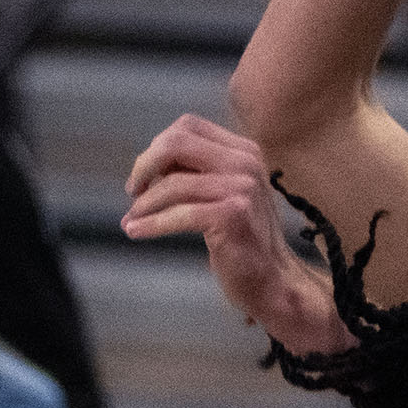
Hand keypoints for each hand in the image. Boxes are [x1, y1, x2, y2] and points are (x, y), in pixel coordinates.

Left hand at [122, 114, 345, 348]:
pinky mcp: (233, 216)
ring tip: (133, 218)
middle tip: (134, 191)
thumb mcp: (225, 193)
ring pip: (173, 184)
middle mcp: (246, 164)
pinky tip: (137, 231)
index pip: (187, 127)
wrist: (274, 281)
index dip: (157, 147)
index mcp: (244, 152)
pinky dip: (152, 224)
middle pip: (176, 143)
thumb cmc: (244, 240)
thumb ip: (197, 172)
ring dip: (146, 203)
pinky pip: (178, 215)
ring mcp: (242, 189)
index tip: (146, 174)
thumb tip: (147, 164)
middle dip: (145, 165)